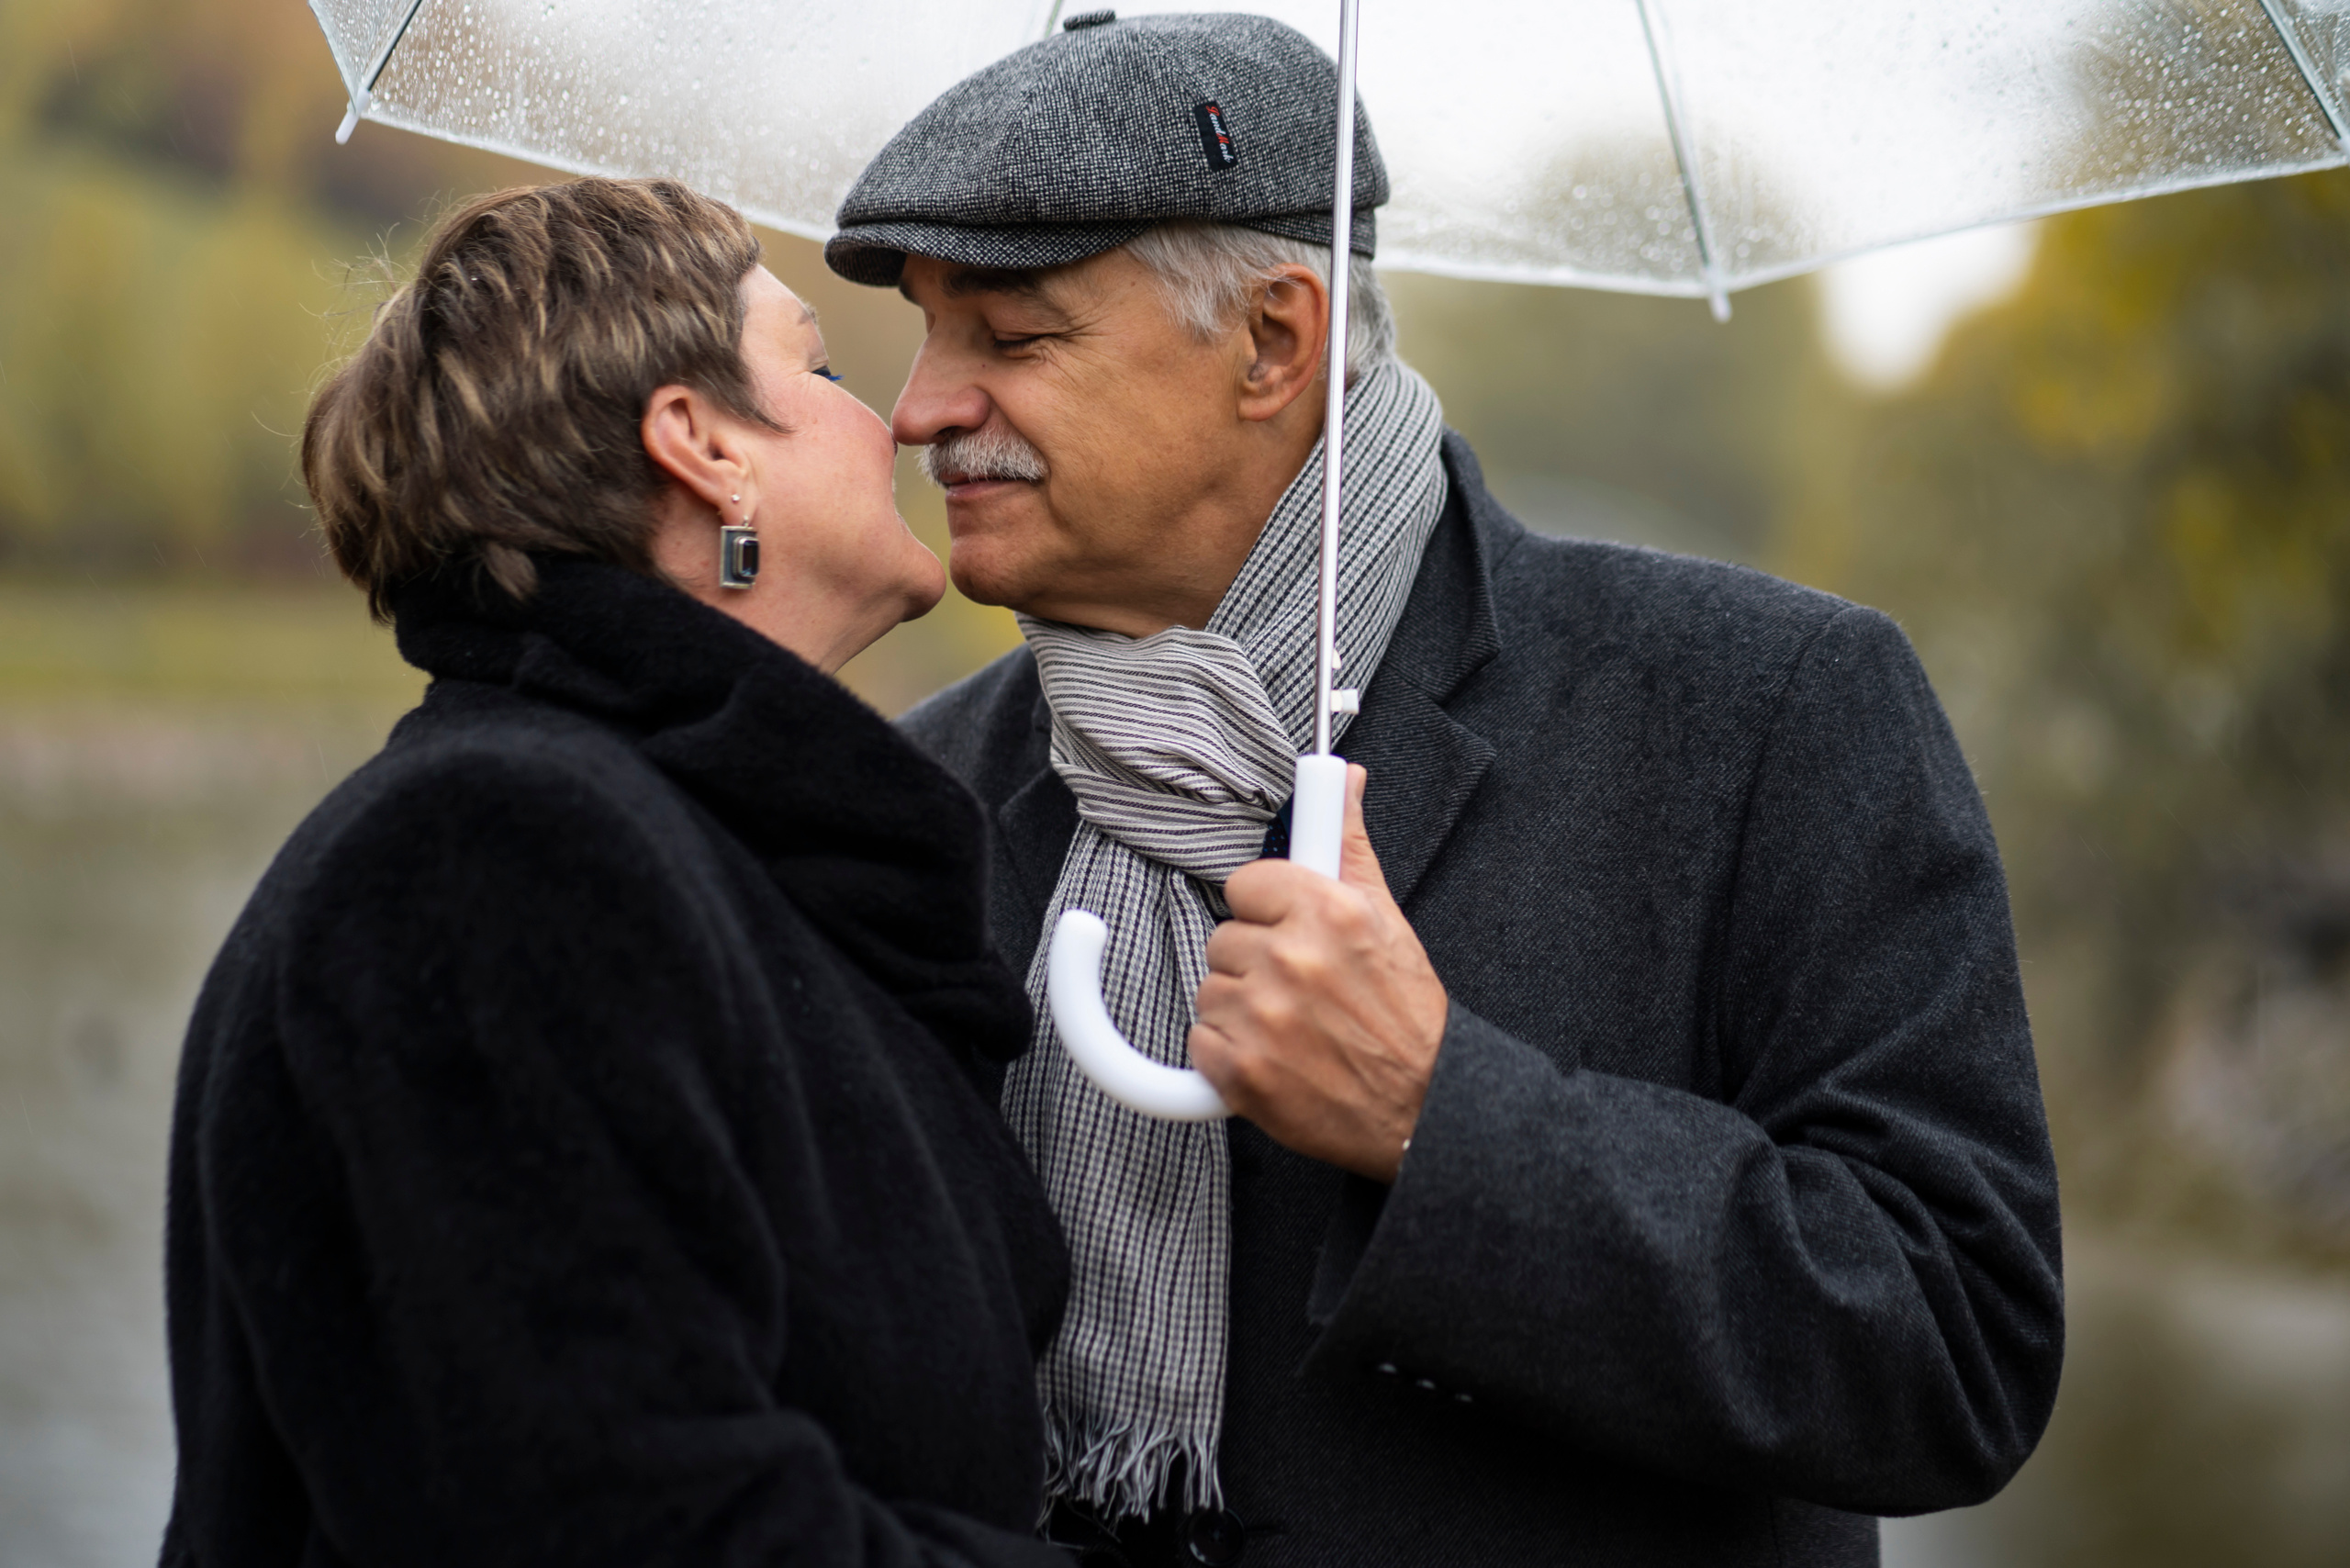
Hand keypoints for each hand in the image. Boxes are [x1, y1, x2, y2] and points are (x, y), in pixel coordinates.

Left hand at [1189, 765, 1447, 1181]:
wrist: (1426, 1108)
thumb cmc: (1407, 1017)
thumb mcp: (1387, 918)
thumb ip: (1349, 845)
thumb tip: (1343, 776)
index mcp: (1329, 913)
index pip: (1246, 884)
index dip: (1266, 910)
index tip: (1287, 930)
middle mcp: (1293, 960)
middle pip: (1225, 939)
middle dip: (1256, 963)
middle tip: (1302, 990)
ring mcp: (1264, 1019)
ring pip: (1211, 990)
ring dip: (1241, 1010)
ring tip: (1293, 1027)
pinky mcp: (1243, 1073)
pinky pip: (1201, 1043)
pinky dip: (1228, 1056)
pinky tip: (1274, 1059)